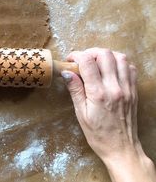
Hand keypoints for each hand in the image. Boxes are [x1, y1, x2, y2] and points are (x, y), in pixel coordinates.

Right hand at [62, 48, 155, 181]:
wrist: (122, 149)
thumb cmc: (98, 134)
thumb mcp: (81, 114)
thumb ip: (75, 90)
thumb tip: (67, 72)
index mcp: (98, 94)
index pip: (88, 62)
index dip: (76, 56)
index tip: (70, 60)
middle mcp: (115, 87)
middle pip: (105, 54)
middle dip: (90, 52)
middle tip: (82, 60)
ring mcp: (127, 88)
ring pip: (120, 57)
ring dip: (106, 55)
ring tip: (96, 62)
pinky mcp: (134, 91)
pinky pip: (130, 67)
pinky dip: (119, 62)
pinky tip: (110, 69)